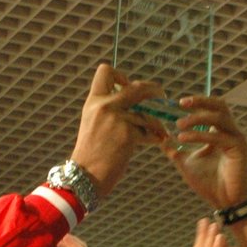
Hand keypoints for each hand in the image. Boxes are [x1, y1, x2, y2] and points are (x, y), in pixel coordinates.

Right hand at [69, 64, 165, 197]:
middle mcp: (105, 106)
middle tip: (161, 98)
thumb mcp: (94, 123)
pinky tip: (158, 141)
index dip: (122, 76)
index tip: (129, 87)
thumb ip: (110, 109)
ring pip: (148, 113)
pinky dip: (156, 136)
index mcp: (94, 101)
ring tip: (160, 130)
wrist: (85, 176)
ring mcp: (117, 119)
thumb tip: (135, 101)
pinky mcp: (128, 133)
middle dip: (153, 90)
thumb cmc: (92, 154)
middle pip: (137, 86)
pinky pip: (150, 130)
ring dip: (157, 122)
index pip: (105, 71)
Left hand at [163, 96, 246, 209]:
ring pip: (219, 117)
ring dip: (197, 118)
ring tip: (179, 125)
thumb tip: (161, 139)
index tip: (178, 104)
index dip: (197, 103)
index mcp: (220, 133)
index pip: (211, 109)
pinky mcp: (239, 148)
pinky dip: (200, 135)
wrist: (226, 202)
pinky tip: (183, 138)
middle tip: (181, 104)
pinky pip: (218, 136)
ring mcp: (236, 139)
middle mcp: (229, 132)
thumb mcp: (187, 164)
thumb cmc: (210, 184)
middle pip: (219, 106)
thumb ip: (175, 151)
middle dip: (201, 102)